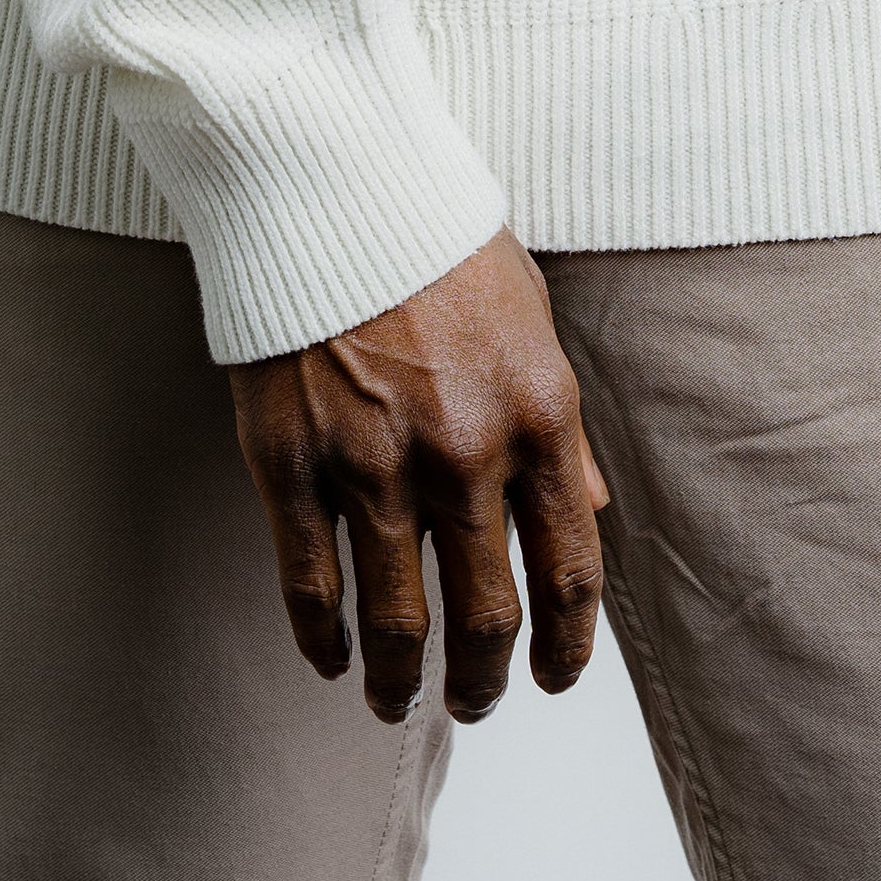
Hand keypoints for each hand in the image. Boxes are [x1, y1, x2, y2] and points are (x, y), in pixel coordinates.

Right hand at [225, 231, 609, 726]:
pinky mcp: (291, 463)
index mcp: (540, 414)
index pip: (572, 570)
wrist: (330, 178)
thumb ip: (561, 428)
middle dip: (483, 681)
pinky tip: (331, 660)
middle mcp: (465, 452)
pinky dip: (323, 640)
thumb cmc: (439, 239)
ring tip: (399, 703)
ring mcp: (372, 464)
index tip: (557, 678)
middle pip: (487, 617)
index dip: (570, 647)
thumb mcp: (531, 319)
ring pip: (397, 621)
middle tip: (474, 703)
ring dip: (402, 681)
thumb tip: (589, 512)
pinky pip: (310, 586)